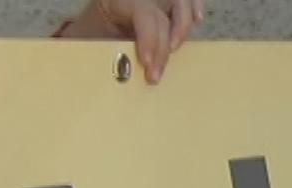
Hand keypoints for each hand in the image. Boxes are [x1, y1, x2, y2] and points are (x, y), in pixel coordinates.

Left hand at [60, 0, 202, 84]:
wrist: (98, 17)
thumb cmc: (94, 30)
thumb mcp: (93, 37)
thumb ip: (105, 47)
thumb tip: (118, 71)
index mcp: (119, 0)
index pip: (143, 15)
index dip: (149, 38)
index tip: (148, 63)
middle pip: (162, 15)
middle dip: (162, 48)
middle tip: (155, 76)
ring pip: (180, 2)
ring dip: (182, 27)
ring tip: (175, 50)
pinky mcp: (166, 2)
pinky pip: (186, 1)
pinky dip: (194, 7)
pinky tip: (198, 19)